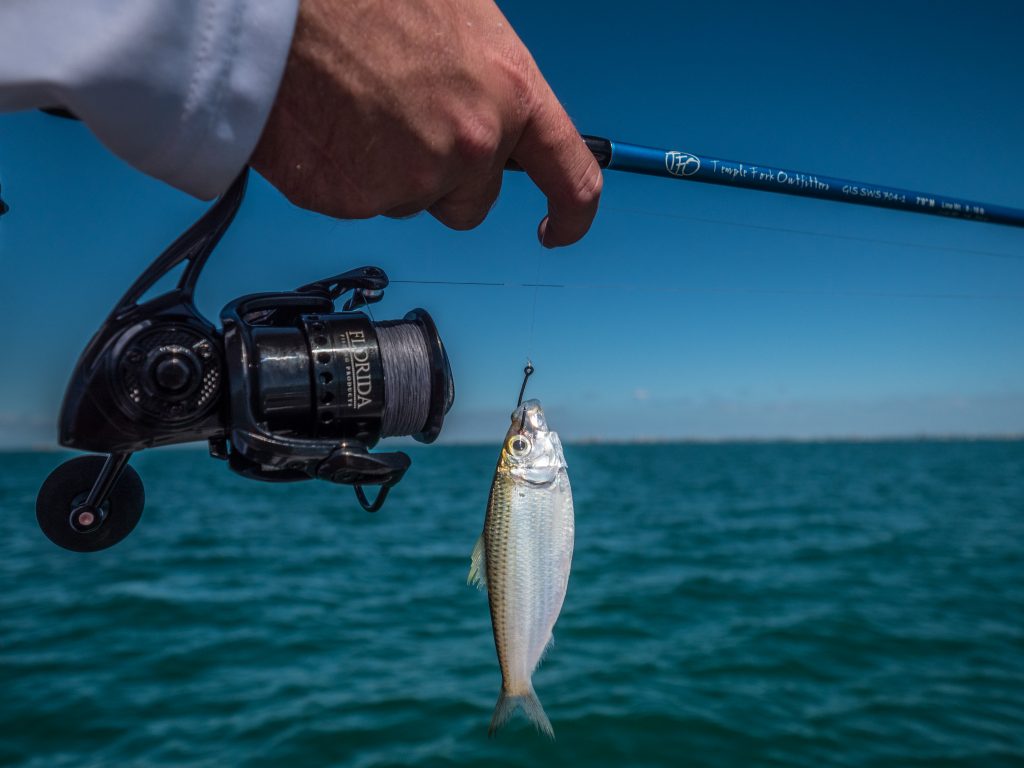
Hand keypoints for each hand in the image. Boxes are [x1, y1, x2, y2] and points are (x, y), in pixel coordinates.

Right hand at [251, 0, 601, 246]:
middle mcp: (472, 147)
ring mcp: (412, 180)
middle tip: (403, 123)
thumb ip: (490, 84)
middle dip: (447, 178)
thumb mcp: (462, 19)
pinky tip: (328, 124)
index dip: (572, 215)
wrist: (277, 7)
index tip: (559, 229)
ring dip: (390, 172)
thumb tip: (494, 112)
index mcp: (510, 94)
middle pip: (474, 202)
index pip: (573, 178)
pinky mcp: (355, 201)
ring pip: (412, 202)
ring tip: (356, 107)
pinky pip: (360, 203)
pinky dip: (344, 175)